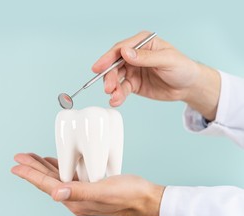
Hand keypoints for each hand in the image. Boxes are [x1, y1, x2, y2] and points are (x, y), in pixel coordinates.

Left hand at [11, 153, 164, 215]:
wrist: (146, 199)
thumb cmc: (128, 195)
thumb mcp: (103, 192)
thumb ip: (79, 192)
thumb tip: (54, 193)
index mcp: (75, 201)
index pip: (47, 185)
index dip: (30, 174)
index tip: (16, 165)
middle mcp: (75, 198)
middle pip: (48, 180)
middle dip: (32, 168)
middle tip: (19, 157)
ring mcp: (82, 193)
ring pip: (57, 177)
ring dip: (43, 167)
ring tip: (32, 158)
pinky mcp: (90, 187)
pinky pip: (69, 176)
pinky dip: (59, 167)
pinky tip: (55, 161)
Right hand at [93, 31, 220, 119]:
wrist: (188, 87)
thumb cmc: (182, 68)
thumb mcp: (167, 60)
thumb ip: (145, 57)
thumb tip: (125, 53)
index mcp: (143, 43)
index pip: (120, 48)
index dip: (107, 58)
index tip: (98, 68)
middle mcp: (135, 55)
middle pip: (114, 64)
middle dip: (109, 77)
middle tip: (108, 88)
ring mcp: (133, 70)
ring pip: (116, 78)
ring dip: (112, 88)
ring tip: (114, 97)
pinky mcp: (133, 84)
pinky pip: (121, 89)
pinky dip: (117, 95)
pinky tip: (116, 101)